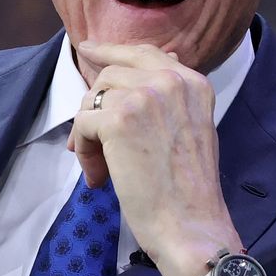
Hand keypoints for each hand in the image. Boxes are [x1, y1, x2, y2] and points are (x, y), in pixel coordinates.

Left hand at [67, 41, 243, 275]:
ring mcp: (144, 97)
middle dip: (96, 105)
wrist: (191, 225)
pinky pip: (82, 123)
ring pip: (92, 99)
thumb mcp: (192, 128)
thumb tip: (156, 67)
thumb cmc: (190, 189)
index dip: (111, 51)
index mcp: (193, 82)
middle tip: (94, 142)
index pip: (144, 52)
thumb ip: (171, 98)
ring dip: (88, 134)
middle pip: (110, 74)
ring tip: (101, 168)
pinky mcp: (118, 119)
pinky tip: (98, 176)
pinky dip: (82, 151)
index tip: (87, 50)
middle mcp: (170, 81)